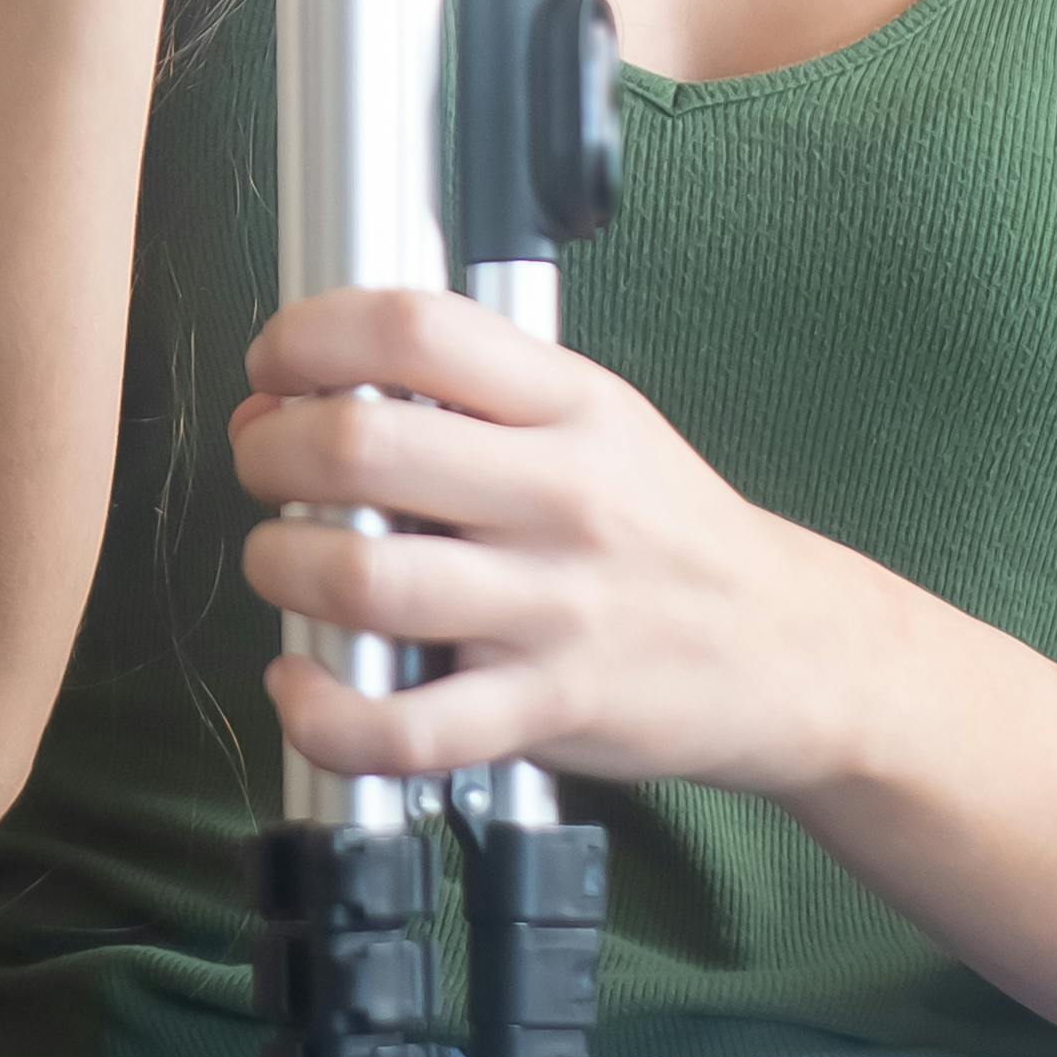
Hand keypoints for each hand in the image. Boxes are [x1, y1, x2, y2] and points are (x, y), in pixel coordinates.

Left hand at [228, 285, 891, 800]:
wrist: (790, 649)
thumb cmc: (664, 528)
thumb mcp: (597, 418)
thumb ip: (475, 393)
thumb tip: (313, 389)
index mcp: (568, 404)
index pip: (414, 329)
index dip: (309, 336)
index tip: (276, 366)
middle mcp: (560, 496)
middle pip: (363, 448)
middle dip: (271, 452)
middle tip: (266, 466)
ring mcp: (553, 609)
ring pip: (362, 582)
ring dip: (280, 568)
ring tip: (285, 564)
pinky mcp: (546, 710)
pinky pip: (402, 728)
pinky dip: (321, 711)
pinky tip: (304, 683)